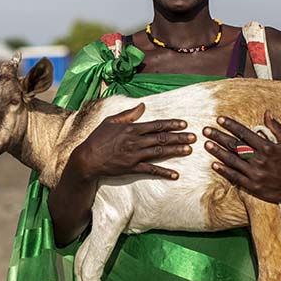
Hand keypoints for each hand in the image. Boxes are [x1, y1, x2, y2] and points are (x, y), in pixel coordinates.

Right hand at [71, 103, 194, 180]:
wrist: (87, 159)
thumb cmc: (97, 138)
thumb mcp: (111, 121)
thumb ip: (128, 114)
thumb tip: (142, 105)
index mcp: (131, 128)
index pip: (156, 125)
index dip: (171, 124)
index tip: (184, 124)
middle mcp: (135, 141)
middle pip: (162, 138)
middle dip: (179, 137)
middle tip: (194, 137)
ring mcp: (134, 155)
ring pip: (160, 152)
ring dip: (176, 151)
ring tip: (189, 150)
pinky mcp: (132, 168)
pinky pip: (151, 170)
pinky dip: (164, 172)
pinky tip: (175, 175)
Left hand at [203, 110, 280, 202]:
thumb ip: (277, 127)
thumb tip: (267, 112)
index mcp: (268, 147)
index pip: (244, 133)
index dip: (230, 125)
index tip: (219, 119)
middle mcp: (259, 160)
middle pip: (234, 146)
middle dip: (219, 136)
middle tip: (206, 130)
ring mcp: (255, 173)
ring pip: (232, 160)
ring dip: (218, 152)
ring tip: (206, 144)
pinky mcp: (253, 186)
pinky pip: (235, 177)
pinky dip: (224, 171)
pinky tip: (214, 164)